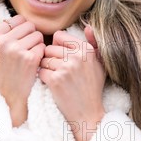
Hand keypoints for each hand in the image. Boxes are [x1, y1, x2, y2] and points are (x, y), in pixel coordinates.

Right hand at [0, 13, 44, 125]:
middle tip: (26, 48)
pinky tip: (34, 62)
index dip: (22, 29)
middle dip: (31, 35)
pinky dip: (41, 54)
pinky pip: (42, 46)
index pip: (16, 19)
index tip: (19, 40)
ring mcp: (17, 49)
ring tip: (29, 55)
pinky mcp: (30, 58)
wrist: (8, 96)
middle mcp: (3, 41)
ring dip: (37, 44)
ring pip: (38, 35)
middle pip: (29, 25)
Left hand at [38, 25, 105, 140]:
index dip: (57, 47)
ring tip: (57, 79)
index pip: (59, 36)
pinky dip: (44, 79)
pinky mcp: (55, 80)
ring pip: (43, 60)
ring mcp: (66, 68)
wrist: (88, 113)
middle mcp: (77, 56)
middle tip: (59, 72)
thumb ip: (93, 44)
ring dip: (46, 69)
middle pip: (49, 48)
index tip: (62, 58)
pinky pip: (41, 72)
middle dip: (50, 59)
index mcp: (86, 49)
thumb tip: (87, 26)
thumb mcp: (99, 64)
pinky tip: (53, 86)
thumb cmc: (92, 87)